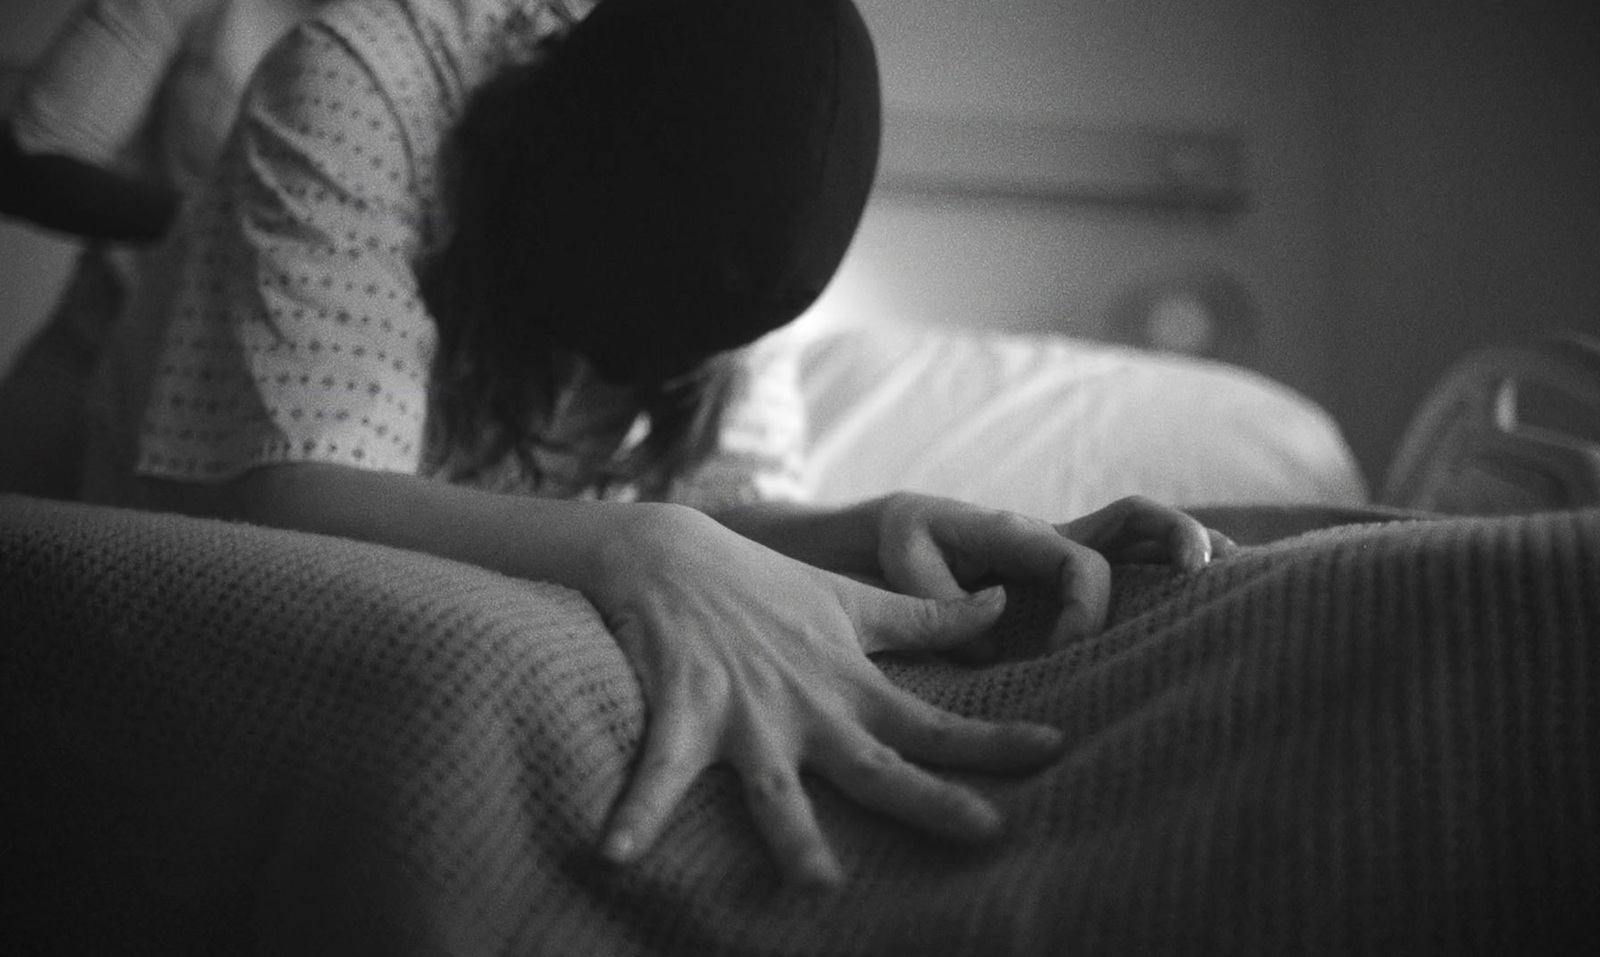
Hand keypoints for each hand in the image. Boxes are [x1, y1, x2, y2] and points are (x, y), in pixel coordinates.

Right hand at [589, 504, 1065, 888]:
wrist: (672, 551)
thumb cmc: (763, 586)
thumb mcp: (850, 601)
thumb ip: (926, 617)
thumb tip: (998, 606)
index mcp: (847, 684)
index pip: (932, 721)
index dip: (992, 739)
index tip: (1056, 750)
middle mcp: (807, 705)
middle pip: (876, 764)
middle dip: (930, 799)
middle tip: (987, 832)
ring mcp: (746, 711)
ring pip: (776, 785)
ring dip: (795, 835)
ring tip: (819, 887)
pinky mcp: (683, 709)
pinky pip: (659, 768)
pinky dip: (637, 808)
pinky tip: (615, 853)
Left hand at [875, 493, 1232, 648]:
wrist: (897, 527)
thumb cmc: (900, 544)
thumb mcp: (904, 562)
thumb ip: (942, 602)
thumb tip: (998, 642)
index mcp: (1019, 533)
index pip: (1079, 563)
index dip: (1086, 610)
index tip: (1062, 656)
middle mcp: (1053, 536)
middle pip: (1133, 519)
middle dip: (1175, 541)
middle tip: (1201, 576)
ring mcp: (1066, 550)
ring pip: (1143, 536)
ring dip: (1191, 549)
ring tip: (1241, 575)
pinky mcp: (1066, 572)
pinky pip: (1130, 560)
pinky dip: (1172, 565)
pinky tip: (1213, 587)